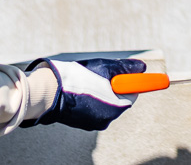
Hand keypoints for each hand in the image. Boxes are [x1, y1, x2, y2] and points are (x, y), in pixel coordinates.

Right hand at [30, 57, 147, 130]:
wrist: (48, 92)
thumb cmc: (78, 79)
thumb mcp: (106, 68)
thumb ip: (126, 68)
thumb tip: (142, 68)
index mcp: (115, 108)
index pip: (133, 93)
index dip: (133, 81)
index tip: (138, 73)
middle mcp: (106, 119)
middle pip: (119, 98)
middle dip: (115, 84)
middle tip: (103, 72)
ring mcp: (93, 122)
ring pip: (105, 101)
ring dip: (102, 89)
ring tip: (87, 79)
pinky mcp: (81, 122)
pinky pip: (93, 107)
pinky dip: (91, 97)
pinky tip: (80, 88)